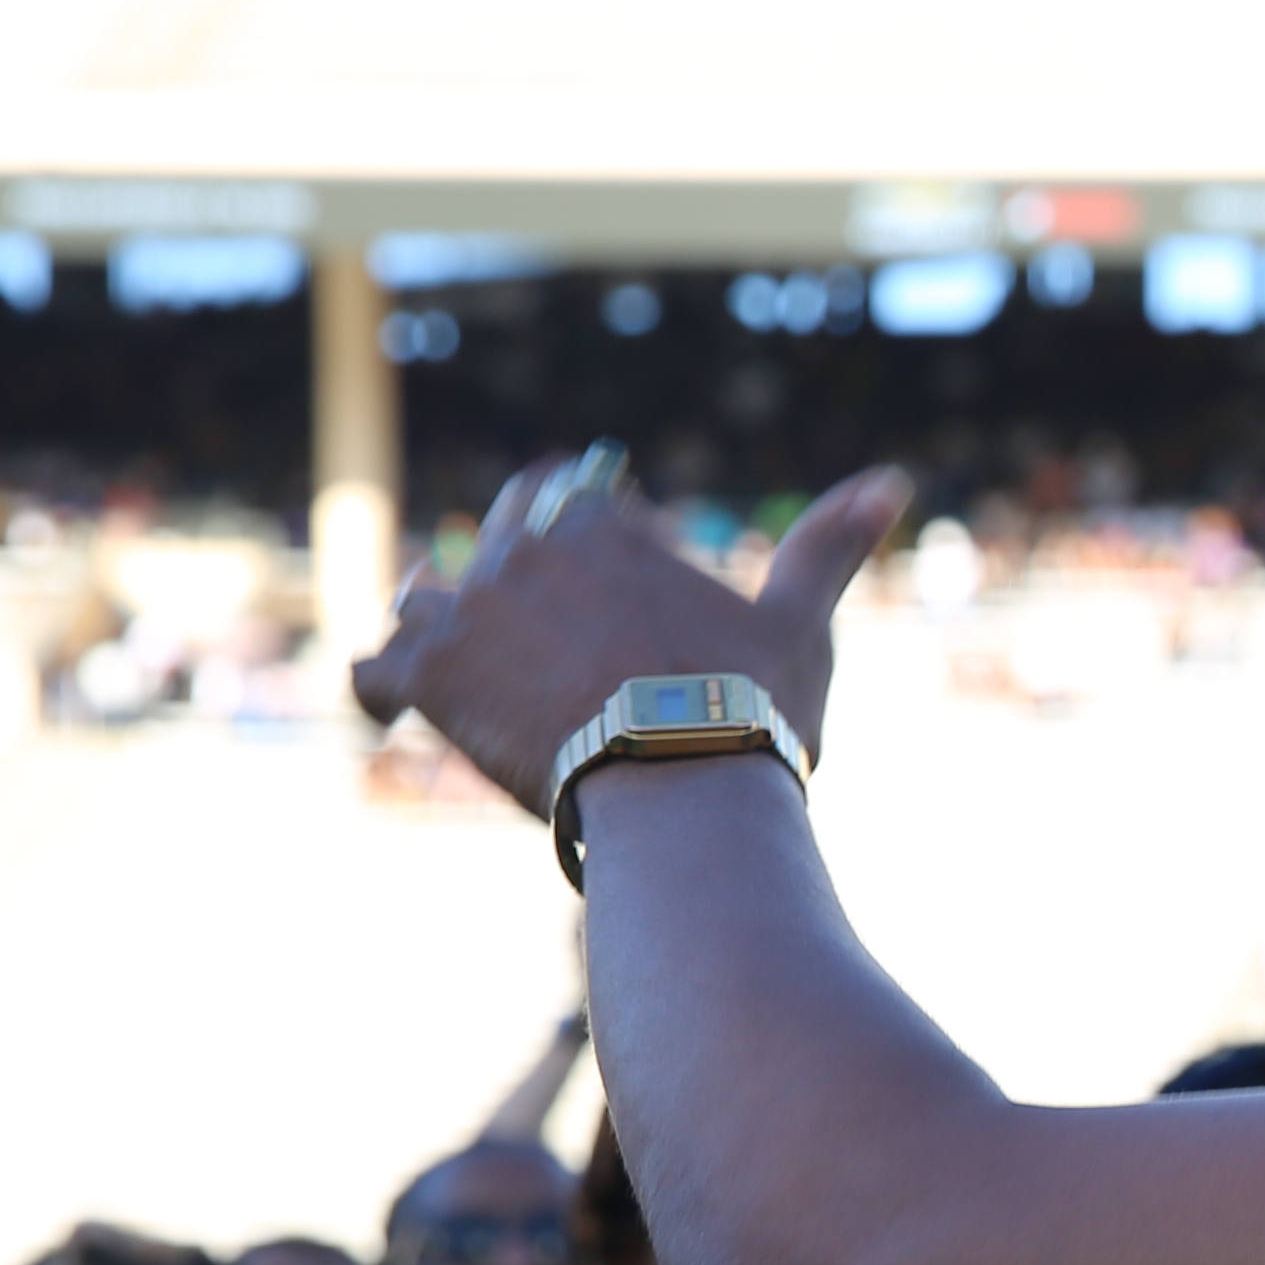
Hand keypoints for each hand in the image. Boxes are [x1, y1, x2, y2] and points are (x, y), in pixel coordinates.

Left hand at [349, 455, 912, 811]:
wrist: (686, 786)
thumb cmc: (750, 708)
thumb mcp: (798, 621)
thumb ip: (829, 544)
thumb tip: (893, 478)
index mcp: (602, 522)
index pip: (565, 500)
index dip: (577, 538)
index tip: (601, 593)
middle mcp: (521, 548)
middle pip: (486, 547)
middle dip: (501, 585)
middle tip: (531, 646)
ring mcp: (466, 611)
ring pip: (421, 606)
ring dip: (438, 637)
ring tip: (471, 683)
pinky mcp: (425, 678)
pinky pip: (370, 676)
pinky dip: (381, 697)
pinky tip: (399, 720)